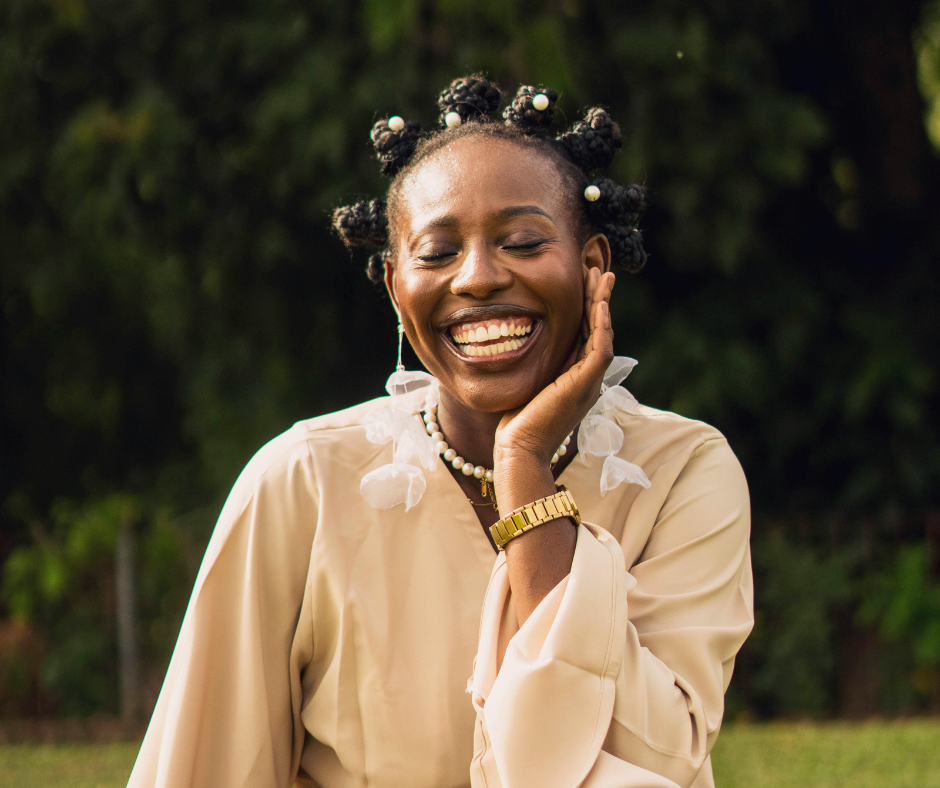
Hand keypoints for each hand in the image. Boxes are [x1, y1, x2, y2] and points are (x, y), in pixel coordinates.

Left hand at [493, 268, 614, 471]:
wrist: (518, 449)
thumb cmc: (515, 423)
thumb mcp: (525, 383)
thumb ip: (532, 365)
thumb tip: (516, 342)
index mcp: (574, 379)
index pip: (584, 334)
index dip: (584, 307)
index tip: (581, 281)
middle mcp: (587, 379)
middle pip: (597, 329)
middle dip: (597, 297)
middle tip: (597, 269)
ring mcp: (589, 382)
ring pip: (603, 333)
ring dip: (602, 302)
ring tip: (601, 275)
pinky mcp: (585, 384)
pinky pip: (600, 346)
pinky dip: (600, 323)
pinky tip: (598, 302)